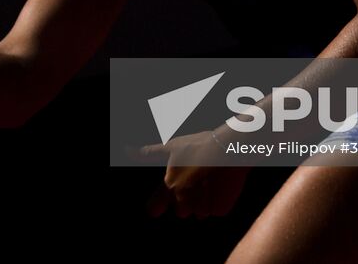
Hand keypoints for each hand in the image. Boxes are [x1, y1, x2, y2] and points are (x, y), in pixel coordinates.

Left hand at [134, 130, 252, 218]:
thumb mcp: (172, 146)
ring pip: (200, 212)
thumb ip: (149, 153)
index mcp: (169, 187)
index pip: (153, 208)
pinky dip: (218, 202)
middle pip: (181, 211)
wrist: (229, 148)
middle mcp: (184, 201)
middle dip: (186, 200)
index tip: (159, 204)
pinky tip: (220, 186)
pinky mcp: (220, 209)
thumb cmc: (200, 145)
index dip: (156, 205)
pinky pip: (215, 210)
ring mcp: (202, 207)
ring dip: (203, 202)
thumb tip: (127, 151)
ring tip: (209, 181)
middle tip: (195, 181)